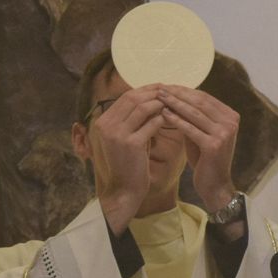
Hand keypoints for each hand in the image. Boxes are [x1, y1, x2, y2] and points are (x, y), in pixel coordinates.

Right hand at [88, 86, 164, 233]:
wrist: (124, 190)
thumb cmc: (128, 164)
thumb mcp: (125, 138)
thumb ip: (132, 120)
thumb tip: (150, 98)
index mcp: (103, 122)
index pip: (125, 96)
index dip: (145, 90)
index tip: (161, 88)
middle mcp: (106, 125)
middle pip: (133, 98)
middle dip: (154, 92)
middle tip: (171, 91)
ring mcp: (117, 134)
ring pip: (143, 108)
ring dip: (160, 104)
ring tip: (174, 104)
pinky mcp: (131, 144)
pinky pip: (151, 124)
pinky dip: (163, 119)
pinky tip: (173, 120)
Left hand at [161, 86, 238, 216]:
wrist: (215, 186)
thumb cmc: (205, 159)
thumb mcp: (201, 133)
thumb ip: (193, 117)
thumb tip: (175, 96)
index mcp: (230, 116)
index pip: (204, 97)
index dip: (184, 91)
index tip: (167, 86)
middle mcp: (231, 122)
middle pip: (199, 102)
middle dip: (178, 94)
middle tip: (160, 88)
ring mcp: (224, 133)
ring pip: (194, 113)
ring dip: (175, 103)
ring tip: (159, 97)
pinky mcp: (214, 145)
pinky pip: (190, 129)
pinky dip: (176, 120)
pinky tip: (163, 114)